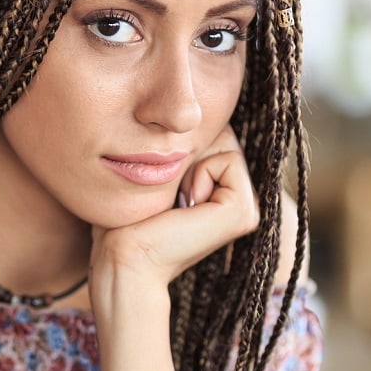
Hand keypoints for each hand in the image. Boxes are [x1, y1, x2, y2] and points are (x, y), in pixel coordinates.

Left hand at [90, 123, 259, 294]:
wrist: (124, 258)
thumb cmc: (127, 216)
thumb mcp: (158, 171)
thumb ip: (181, 145)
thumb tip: (191, 112)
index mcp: (222, 191)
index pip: (214, 132)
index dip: (183, 142)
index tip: (165, 184)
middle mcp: (240, 200)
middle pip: (221, 133)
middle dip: (190, 148)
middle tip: (170, 193)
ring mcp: (247, 209)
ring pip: (226, 142)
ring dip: (192, 161)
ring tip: (176, 200)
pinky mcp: (244, 213)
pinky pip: (228, 159)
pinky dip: (200, 173)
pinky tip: (186, 205)